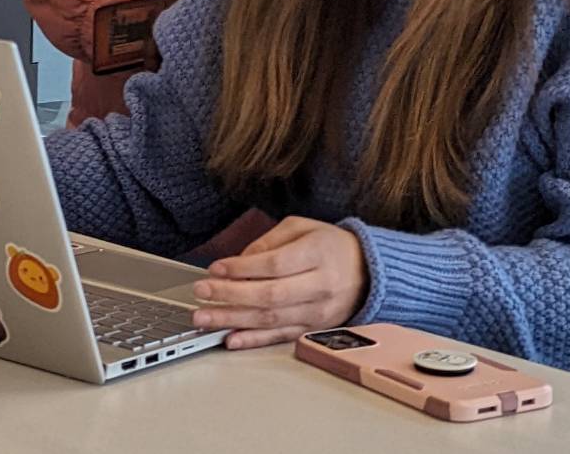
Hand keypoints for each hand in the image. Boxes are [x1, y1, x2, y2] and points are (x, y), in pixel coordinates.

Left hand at [191, 217, 367, 349]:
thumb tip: (238, 262)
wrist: (368, 271)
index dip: (241, 269)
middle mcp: (320, 285)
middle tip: (201, 293)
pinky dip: (253, 340)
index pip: (274, 265)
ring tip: (204, 318)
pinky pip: (280, 337)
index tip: (215, 269)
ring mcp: (318, 311)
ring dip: (233, 320)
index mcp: (318, 254)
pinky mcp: (314, 329)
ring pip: (271, 320)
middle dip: (230, 296)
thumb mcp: (302, 228)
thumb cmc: (329, 246)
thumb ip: (269, 242)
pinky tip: (231, 338)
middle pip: (269, 295)